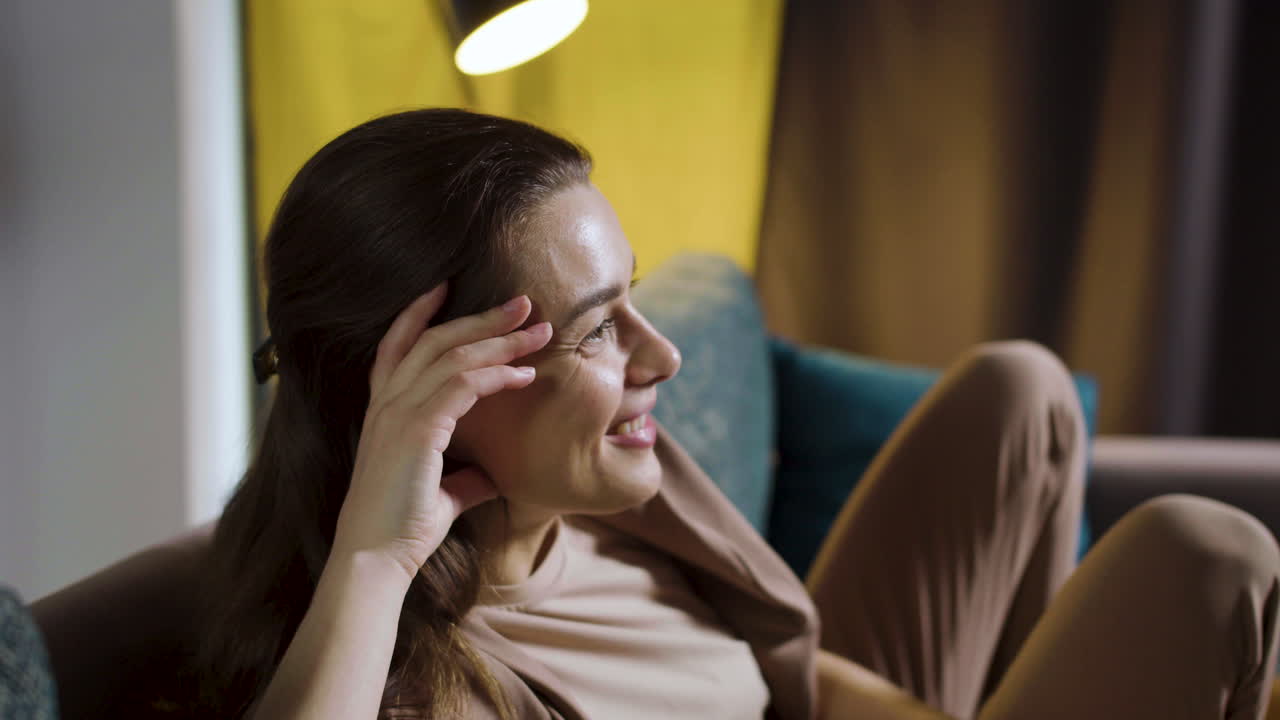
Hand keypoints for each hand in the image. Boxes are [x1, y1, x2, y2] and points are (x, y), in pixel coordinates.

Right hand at [329, 283, 551, 583]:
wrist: (375, 559)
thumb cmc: (401, 529)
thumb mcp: (440, 494)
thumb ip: (463, 478)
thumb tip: (491, 477)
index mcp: (384, 410)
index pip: (397, 344)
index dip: (419, 312)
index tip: (447, 286)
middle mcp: (387, 403)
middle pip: (434, 339)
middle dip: (481, 317)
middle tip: (522, 302)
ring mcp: (398, 412)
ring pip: (453, 355)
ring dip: (500, 340)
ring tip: (538, 331)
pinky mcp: (417, 428)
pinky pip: (463, 385)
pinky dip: (497, 374)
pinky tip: (524, 376)